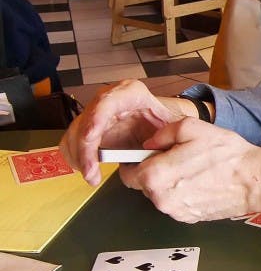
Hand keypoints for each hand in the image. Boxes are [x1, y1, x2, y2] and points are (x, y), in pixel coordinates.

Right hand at [60, 80, 183, 185]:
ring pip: (76, 132)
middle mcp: (111, 100)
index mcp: (132, 94)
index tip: (91, 137)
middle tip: (91, 171)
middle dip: (84, 148)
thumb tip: (160, 152)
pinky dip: (76, 157)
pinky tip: (87, 169)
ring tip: (92, 176)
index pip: (109, 101)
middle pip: (87, 120)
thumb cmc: (168, 122)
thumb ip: (170, 134)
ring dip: (79, 156)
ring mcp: (98, 114)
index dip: (96, 118)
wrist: (164, 124)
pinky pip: (73, 141)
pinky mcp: (91, 129)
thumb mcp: (176, 125)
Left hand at [119, 116, 260, 223]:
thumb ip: (162, 133)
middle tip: (175, 158)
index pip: (127, 173)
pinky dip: (182, 194)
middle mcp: (161, 199)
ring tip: (192, 169)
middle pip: (143, 185)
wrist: (254, 181)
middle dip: (153, 172)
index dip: (133, 162)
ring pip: (160, 195)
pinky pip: (175, 204)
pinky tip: (200, 182)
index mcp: (155, 175)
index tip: (144, 155)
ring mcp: (175, 212)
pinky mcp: (189, 219)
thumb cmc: (226, 154)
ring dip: (168, 183)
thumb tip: (150, 143)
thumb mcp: (192, 128)